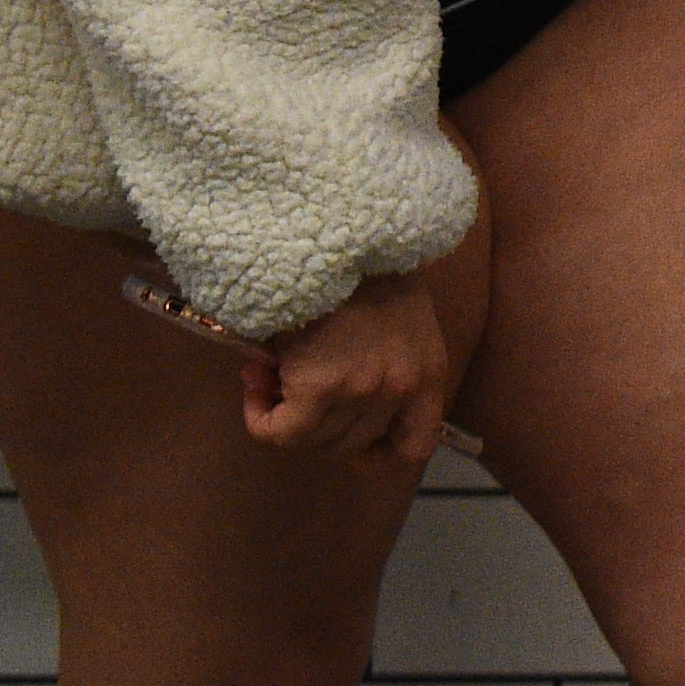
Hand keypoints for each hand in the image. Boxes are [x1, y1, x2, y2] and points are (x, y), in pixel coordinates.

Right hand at [246, 268, 454, 467]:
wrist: (337, 230)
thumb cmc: (363, 263)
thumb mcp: (398, 317)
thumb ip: (382, 364)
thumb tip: (329, 404)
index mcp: (429, 372)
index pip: (414, 447)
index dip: (378, 456)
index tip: (350, 444)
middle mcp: (401, 389)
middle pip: (351, 446)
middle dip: (316, 426)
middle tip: (291, 388)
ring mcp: (362, 391)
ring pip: (313, 440)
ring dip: (284, 414)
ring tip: (271, 371)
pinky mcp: (320, 388)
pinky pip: (281, 432)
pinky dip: (261, 418)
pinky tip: (256, 384)